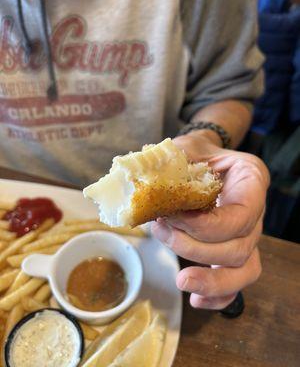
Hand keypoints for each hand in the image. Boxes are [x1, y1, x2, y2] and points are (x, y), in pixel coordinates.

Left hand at [151, 132, 269, 309]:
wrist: (200, 157)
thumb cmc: (192, 152)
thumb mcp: (180, 149)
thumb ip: (166, 167)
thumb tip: (137, 193)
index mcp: (250, 179)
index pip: (241, 214)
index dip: (206, 226)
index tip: (172, 217)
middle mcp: (256, 210)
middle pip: (240, 247)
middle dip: (196, 249)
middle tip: (162, 231)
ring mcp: (248, 233)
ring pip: (244, 270)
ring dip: (209, 278)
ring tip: (179, 277)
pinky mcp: (235, 250)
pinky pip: (237, 281)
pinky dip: (219, 295)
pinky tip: (196, 300)